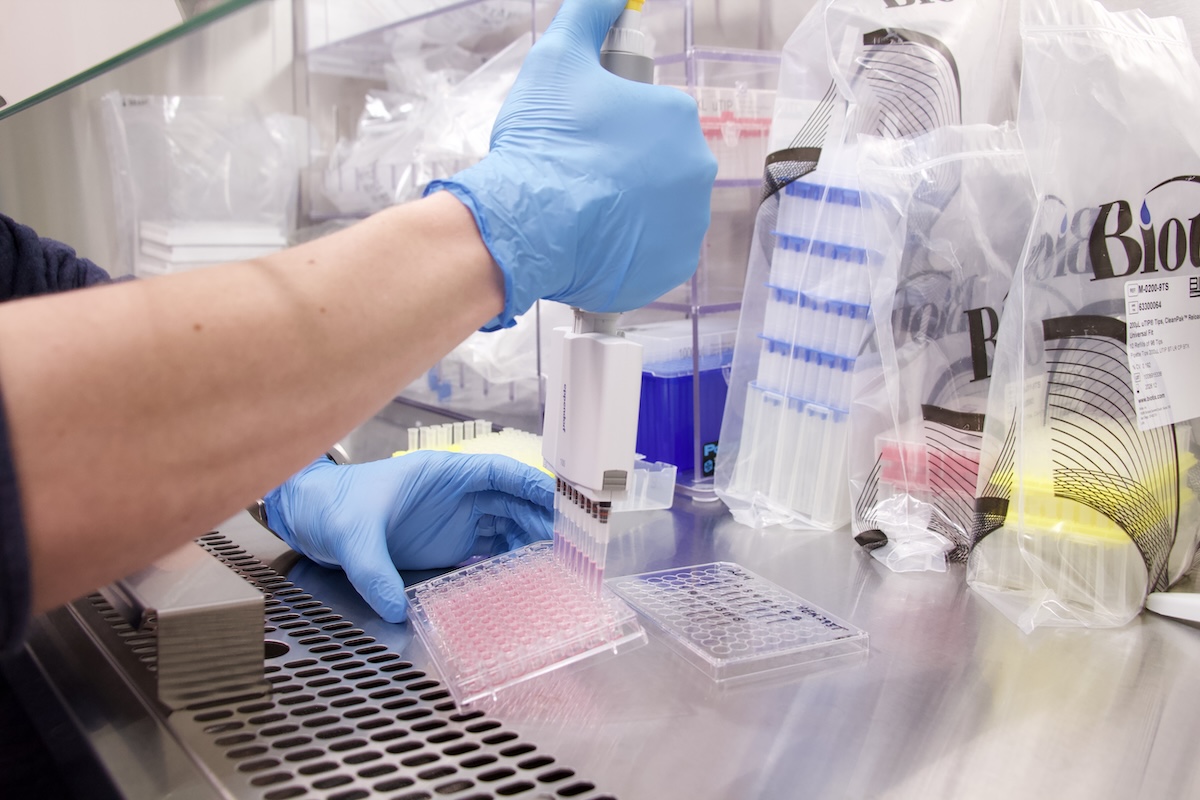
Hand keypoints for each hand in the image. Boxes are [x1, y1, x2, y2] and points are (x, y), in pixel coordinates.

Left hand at [263, 451, 552, 621]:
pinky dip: (510, 563)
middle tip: (568, 545)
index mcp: (441, 475)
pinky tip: (524, 580)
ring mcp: (453, 521)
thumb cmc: (331, 506)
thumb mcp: (350, 535)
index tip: (559, 501)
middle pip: (512, 502)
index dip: (532, 484)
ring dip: (531, 544)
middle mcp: (455, 496)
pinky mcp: (446, 547)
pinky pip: (488, 552)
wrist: (309, 517)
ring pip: (506, 527)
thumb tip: (394, 607)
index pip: (498, 472)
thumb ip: (372, 570)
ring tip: (555, 566)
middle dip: (542, 520)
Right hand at [425, 0, 716, 329]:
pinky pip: (654, 253)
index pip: (650, 118)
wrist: (528, 224)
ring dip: (630, 210)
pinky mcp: (674, 266)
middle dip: (625, 170)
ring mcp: (689, 222)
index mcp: (677, 116)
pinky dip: (630, 251)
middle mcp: (697, 168)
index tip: (582, 140)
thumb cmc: (544, 143)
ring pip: (659, 209)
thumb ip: (589, 14)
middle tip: (579, 176)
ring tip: (584, 211)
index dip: (612, 127)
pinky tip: (597, 242)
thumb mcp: (557, 58)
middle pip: (659, 165)